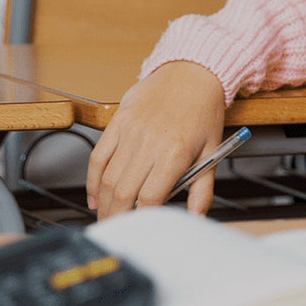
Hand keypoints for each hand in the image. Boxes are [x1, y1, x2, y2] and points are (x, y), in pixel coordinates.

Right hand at [85, 61, 226, 218]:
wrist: (191, 72)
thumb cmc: (203, 112)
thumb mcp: (212, 152)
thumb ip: (202, 189)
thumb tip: (195, 217)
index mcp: (174, 153)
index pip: (151, 196)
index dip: (143, 218)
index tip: (142, 230)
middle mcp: (149, 143)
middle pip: (124, 191)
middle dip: (118, 218)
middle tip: (117, 233)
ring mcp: (130, 132)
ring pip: (108, 178)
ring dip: (104, 204)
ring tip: (106, 220)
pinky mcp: (117, 122)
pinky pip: (98, 157)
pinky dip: (93, 180)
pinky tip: (95, 196)